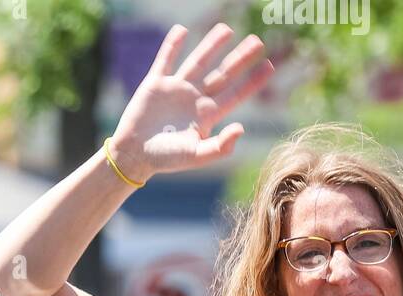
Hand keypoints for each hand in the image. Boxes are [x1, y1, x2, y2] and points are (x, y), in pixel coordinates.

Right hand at [108, 24, 272, 183]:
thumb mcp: (194, 156)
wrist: (133, 155)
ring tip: (227, 29)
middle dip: (239, 58)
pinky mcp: (155, 84)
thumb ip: (219, 147)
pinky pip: (166, 59)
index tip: (269, 66)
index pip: (234, 94)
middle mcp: (194, 99)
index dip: (252, 81)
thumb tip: (241, 129)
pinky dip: (172, 45)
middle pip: (222, 74)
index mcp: (206, 115)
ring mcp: (176, 89)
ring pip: (198, 61)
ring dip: (212, 45)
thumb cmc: (165, 159)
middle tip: (257, 42)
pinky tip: (182, 30)